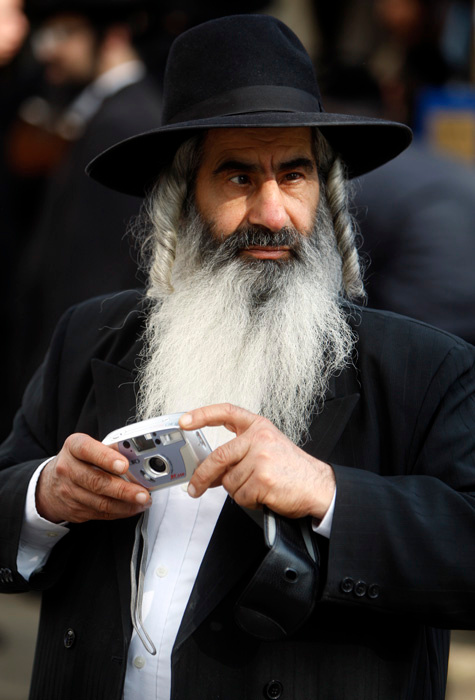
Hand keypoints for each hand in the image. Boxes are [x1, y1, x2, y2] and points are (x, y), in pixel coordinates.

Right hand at [36, 433, 151, 523]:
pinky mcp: (75, 511)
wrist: (50, 485)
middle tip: (143, 492)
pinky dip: (121, 511)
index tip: (124, 464)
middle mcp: (68, 469)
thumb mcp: (87, 446)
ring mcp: (69, 492)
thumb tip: (134, 451)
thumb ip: (109, 448)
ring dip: (126, 504)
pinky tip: (133, 507)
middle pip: (96, 481)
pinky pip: (101, 514)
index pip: (87, 450)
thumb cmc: (76, 461)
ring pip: (101, 502)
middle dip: (123, 489)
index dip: (106, 457)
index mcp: (73, 447)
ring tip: (143, 501)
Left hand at [180, 404, 334, 519]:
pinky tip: (264, 495)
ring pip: (229, 482)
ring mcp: (261, 458)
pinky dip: (249, 501)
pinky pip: (240, 496)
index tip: (185, 421)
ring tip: (259, 487)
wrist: (319, 486)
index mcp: (259, 427)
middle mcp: (259, 438)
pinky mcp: (263, 479)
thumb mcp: (267, 449)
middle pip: (218, 457)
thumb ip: (240, 453)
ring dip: (239, 491)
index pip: (226, 413)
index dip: (202, 414)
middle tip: (194, 488)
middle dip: (202, 476)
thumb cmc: (292, 469)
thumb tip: (210, 471)